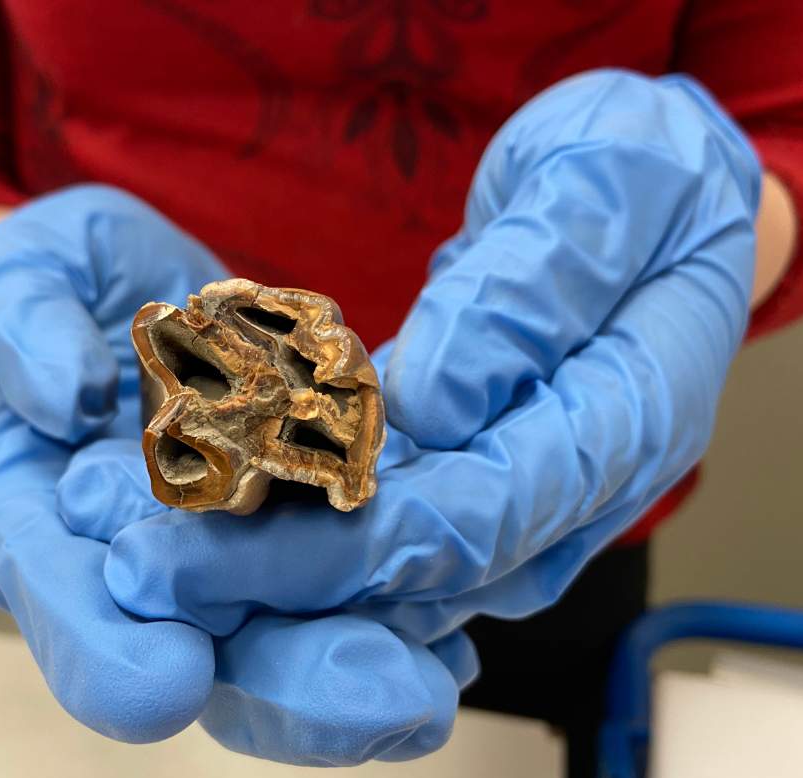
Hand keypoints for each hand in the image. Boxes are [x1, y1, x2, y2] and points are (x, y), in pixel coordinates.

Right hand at [0, 184, 467, 763]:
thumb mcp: (17, 280)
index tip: (166, 680)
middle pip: (207, 655)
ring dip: (365, 673)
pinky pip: (352, 591)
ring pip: (293, 644)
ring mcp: (229, 560)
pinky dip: (404, 618)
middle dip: (290, 690)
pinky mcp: (299, 534)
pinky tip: (454, 636)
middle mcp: (143, 568)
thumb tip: (60, 395)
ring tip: (430, 689)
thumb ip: (20, 326)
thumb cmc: (59, 291)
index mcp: (49, 525)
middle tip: (376, 705)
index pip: (66, 603)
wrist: (127, 293)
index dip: (106, 651)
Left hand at [97, 70, 760, 648]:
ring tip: (149, 550)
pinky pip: (387, 534)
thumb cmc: (640, 173)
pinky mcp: (475, 485)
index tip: (233, 541)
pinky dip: (301, 537)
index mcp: (626, 421)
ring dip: (273, 574)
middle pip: (424, 570)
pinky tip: (211, 525)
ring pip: (397, 573)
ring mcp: (525, 500)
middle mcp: (576, 491)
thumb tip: (437, 405)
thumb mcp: (602, 182)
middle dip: (282, 580)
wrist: (653, 198)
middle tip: (149, 568)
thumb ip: (526, 293)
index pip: (485, 512)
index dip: (356, 541)